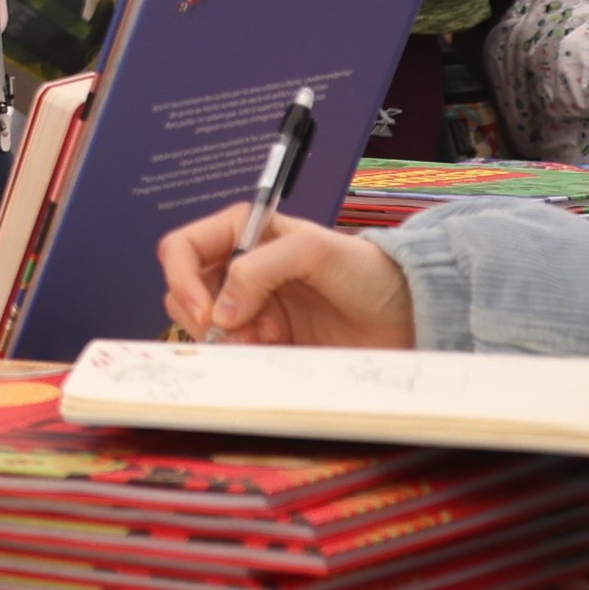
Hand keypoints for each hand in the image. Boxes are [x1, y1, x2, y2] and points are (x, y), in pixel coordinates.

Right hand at [156, 208, 417, 348]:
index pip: (182, 248)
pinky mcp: (261, 340)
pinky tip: (276, 350)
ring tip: (268, 340)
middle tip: (243, 333)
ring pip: (200, 325)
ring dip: (225, 338)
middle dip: (204, 316)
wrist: (406, 317)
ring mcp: (248, 307)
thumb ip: (262, 267)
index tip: (208, 312)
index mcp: (244, 232)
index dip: (183, 279)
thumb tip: (221, 309)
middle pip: (182, 291)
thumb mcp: (317, 251)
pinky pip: (228, 352)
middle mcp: (239, 268)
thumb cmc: (369, 272)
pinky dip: (241, 357)